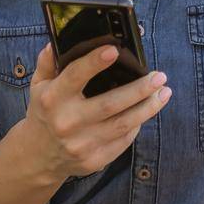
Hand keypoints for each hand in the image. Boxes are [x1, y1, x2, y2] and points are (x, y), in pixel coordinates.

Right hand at [20, 43, 169, 181]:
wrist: (39, 157)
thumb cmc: (44, 112)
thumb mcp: (38, 86)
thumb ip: (47, 63)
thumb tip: (57, 42)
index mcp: (52, 99)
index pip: (75, 77)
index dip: (94, 63)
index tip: (114, 50)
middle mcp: (67, 122)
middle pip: (110, 104)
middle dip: (139, 89)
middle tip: (160, 76)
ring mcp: (81, 144)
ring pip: (123, 124)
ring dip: (148, 108)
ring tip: (165, 92)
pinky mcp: (94, 160)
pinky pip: (123, 141)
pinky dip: (137, 125)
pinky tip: (147, 111)